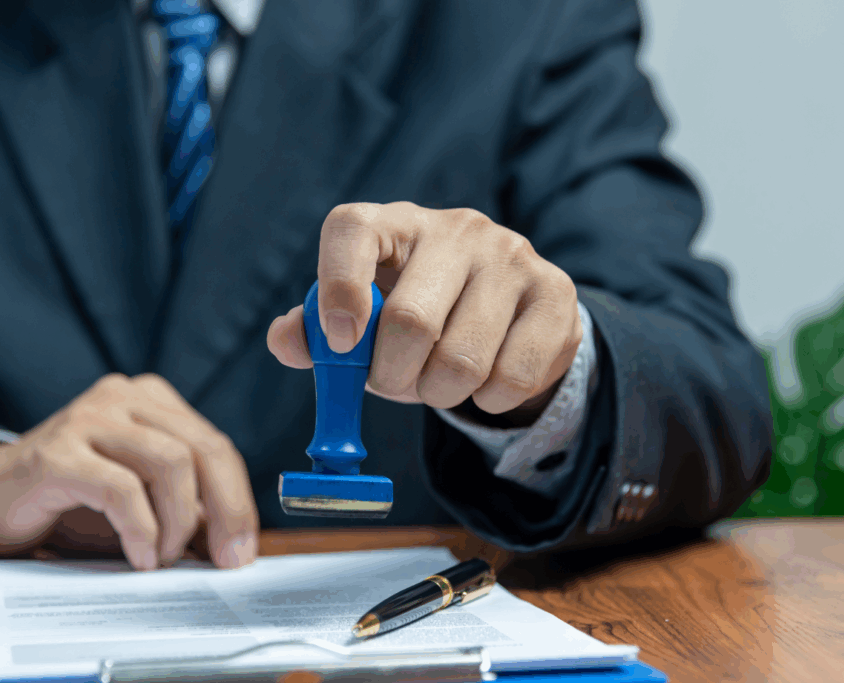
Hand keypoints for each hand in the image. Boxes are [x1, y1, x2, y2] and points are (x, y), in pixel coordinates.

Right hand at [0, 374, 258, 569]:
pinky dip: (141, 529)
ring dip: (178, 522)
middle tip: (227, 560)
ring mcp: (89, 418)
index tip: (243, 548)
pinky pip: (121, 489)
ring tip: (164, 558)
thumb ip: (185, 507)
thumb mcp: (141, 497)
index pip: (215, 445)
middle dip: (226, 511)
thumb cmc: (70, 499)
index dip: (237, 500)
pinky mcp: (58, 452)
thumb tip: (235, 543)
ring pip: (170, 463)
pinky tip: (140, 556)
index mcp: (151, 400)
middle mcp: (123, 397)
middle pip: (203, 449)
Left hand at [267, 202, 581, 424]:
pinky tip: (484, 381)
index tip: (339, 343)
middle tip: (394, 384)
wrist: (506, 310)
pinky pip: (512, 377)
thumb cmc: (415, 310)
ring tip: (438, 382)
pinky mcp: (556, 293)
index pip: (352, 231)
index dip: (336, 289)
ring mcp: (512, 256)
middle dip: (392, 376)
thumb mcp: (361, 317)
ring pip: (462, 360)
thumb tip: (286, 341)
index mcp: (394, 224)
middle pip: (410, 320)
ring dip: (439, 394)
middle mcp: (456, 229)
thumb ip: (314, 331)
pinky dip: (487, 401)